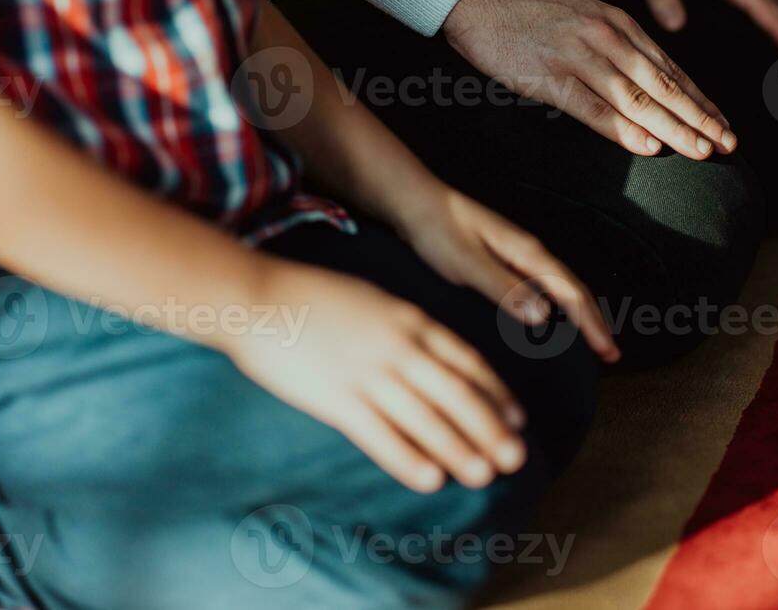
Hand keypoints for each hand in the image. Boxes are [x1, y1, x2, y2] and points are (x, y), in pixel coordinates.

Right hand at [228, 259, 527, 493]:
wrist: (259, 298)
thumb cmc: (313, 297)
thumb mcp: (374, 300)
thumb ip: (404, 326)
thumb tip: (432, 352)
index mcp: (411, 319)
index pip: (467, 361)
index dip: (496, 393)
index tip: (517, 418)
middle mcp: (400, 347)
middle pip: (457, 393)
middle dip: (491, 428)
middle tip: (517, 457)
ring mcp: (370, 374)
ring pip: (427, 419)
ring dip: (460, 449)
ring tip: (485, 476)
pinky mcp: (338, 400)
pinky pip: (382, 436)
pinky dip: (410, 460)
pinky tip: (432, 480)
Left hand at [393, 181, 617, 364]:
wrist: (415, 202)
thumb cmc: (437, 230)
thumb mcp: (466, 263)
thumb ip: (503, 288)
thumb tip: (544, 316)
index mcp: (526, 252)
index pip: (571, 292)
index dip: (592, 324)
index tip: (608, 352)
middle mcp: (528, 252)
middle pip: (573, 289)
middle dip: (595, 322)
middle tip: (611, 356)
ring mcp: (517, 255)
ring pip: (560, 288)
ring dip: (580, 315)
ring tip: (593, 342)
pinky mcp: (503, 260)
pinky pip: (542, 287)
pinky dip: (558, 307)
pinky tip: (553, 321)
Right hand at [443, 0, 734, 159]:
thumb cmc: (525, 6)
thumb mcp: (582, 15)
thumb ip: (613, 45)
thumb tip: (640, 83)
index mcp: (618, 24)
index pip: (670, 68)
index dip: (700, 100)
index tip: (724, 126)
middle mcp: (608, 37)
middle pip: (663, 84)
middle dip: (699, 117)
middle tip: (729, 145)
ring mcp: (579, 55)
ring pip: (636, 97)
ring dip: (673, 126)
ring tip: (701, 150)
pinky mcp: (549, 75)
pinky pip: (591, 105)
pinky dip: (621, 127)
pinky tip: (646, 144)